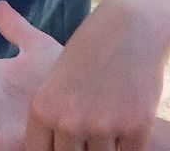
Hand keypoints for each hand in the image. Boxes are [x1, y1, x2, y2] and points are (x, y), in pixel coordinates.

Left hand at [23, 0, 169, 150]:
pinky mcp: (134, 129)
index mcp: (43, 108)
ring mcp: (103, 127)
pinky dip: (127, 147)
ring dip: (104, 149)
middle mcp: (69, 121)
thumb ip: (47, 114)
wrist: (125, 29)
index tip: (60, 145)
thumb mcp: (52, 78)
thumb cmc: (86, 54)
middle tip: (84, 138)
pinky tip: (124, 131)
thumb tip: (34, 148)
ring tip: (104, 132)